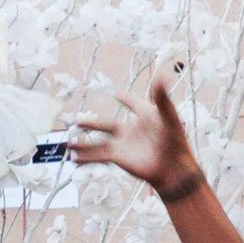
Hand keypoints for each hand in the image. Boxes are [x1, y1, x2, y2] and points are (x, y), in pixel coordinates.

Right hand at [68, 77, 203, 200]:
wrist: (173, 169)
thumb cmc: (175, 142)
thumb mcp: (168, 116)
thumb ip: (161, 96)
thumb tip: (162, 73)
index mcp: (144, 117)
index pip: (134, 104)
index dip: (126, 99)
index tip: (117, 95)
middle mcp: (130, 130)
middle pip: (106, 125)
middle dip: (91, 123)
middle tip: (77, 120)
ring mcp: (122, 144)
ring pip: (97, 142)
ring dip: (82, 143)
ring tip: (68, 142)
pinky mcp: (117, 157)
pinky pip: (98, 156)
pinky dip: (86, 157)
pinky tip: (74, 158)